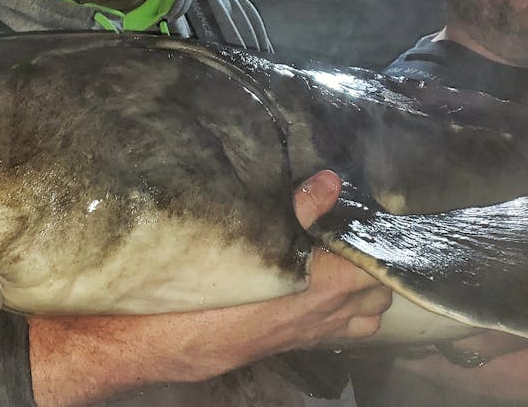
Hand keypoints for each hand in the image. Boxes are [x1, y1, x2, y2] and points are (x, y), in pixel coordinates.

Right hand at [27, 170, 389, 405]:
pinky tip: (313, 284)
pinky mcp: (284, 344)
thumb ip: (296, 214)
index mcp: (323, 289)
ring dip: (360, 294)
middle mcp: (322, 317)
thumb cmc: (193, 296)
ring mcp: (305, 336)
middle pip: (377, 295)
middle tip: (354, 230)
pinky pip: (332, 331)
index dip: (379, 236)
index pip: (378, 264)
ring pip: (360, 319)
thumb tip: (329, 183)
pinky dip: (337, 312)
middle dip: (375, 265)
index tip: (371, 209)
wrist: (148, 344)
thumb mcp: (246, 246)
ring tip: (341, 258)